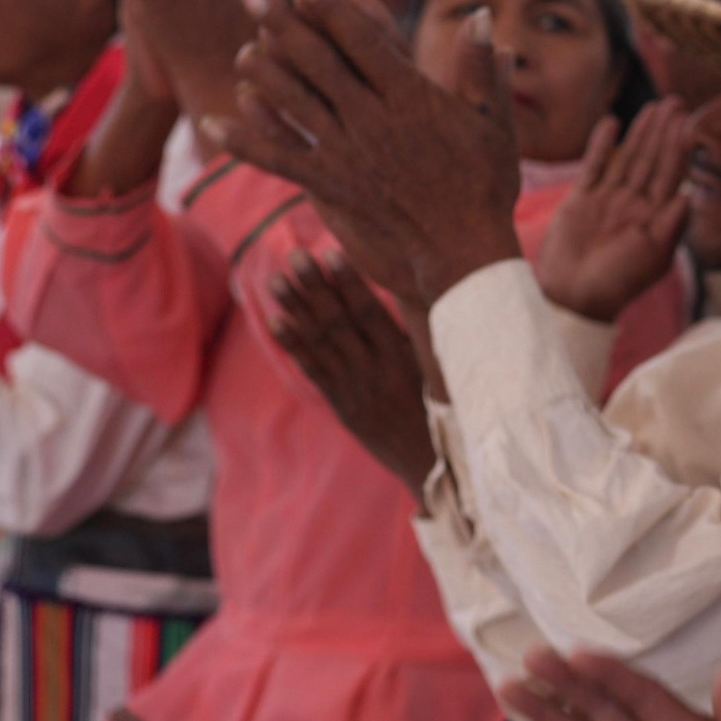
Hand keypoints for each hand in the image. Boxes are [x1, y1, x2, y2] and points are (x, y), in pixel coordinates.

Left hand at [206, 0, 521, 306]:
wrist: (465, 250)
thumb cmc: (486, 185)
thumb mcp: (494, 123)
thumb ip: (480, 68)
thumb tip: (478, 14)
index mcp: (411, 98)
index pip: (361, 40)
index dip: (327, 7)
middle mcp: (373, 119)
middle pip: (317, 61)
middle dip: (281, 23)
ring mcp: (348, 153)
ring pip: (293, 101)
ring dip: (262, 71)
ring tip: (241, 49)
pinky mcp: (332, 185)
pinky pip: (280, 158)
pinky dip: (245, 141)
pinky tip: (213, 123)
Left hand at [265, 249, 435, 498]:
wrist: (435, 468)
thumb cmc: (446, 414)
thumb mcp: (440, 372)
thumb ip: (420, 337)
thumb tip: (410, 293)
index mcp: (403, 361)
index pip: (370, 314)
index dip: (349, 284)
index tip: (332, 253)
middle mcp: (376, 372)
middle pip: (339, 323)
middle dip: (315, 287)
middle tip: (294, 255)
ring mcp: (356, 390)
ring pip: (320, 344)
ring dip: (295, 310)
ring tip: (275, 281)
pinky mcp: (344, 407)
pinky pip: (315, 372)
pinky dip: (295, 347)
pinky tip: (276, 322)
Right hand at [534, 100, 691, 319]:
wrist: (573, 296)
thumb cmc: (617, 283)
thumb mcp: (652, 256)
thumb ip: (671, 226)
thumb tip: (689, 196)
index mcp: (655, 218)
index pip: (671, 174)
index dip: (679, 147)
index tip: (689, 121)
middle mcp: (634, 205)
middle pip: (652, 159)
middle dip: (664, 131)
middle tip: (676, 101)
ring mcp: (608, 200)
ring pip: (627, 158)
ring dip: (640, 132)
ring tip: (653, 106)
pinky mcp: (581, 200)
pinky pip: (594, 165)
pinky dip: (603, 144)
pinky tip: (612, 122)